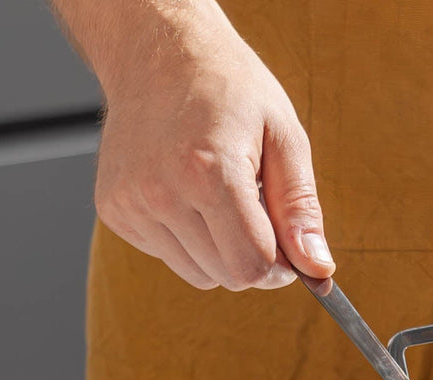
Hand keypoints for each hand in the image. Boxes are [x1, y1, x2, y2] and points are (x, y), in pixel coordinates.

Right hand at [91, 0, 333, 290]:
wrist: (156, 50)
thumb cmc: (227, 88)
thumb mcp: (283, 135)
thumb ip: (302, 209)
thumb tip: (318, 269)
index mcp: (208, 172)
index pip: (252, 266)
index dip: (279, 266)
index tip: (285, 248)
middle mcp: (161, 192)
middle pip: (227, 276)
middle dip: (251, 257)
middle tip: (254, 210)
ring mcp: (131, 204)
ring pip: (198, 274)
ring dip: (219, 251)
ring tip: (216, 195)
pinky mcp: (114, 211)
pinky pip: (168, 257)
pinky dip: (187, 239)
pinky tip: (184, 192)